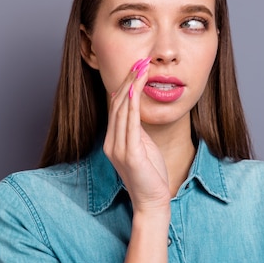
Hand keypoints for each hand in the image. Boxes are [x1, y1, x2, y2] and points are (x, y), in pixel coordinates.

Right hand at [104, 58, 170, 212]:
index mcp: (113, 140)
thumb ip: (137, 129)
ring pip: (122, 110)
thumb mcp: (143, 147)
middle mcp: (112, 142)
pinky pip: (130, 124)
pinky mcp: (129, 154)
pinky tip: (135, 90)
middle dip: (128, 80)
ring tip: (141, 68)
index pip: (116, 107)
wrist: (152, 202)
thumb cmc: (150, 175)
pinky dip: (132, 105)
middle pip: (117, 104)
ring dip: (132, 86)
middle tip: (139, 60)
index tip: (135, 67)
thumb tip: (136, 109)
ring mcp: (118, 149)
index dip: (124, 85)